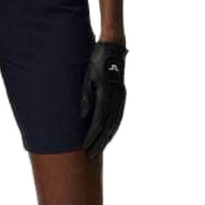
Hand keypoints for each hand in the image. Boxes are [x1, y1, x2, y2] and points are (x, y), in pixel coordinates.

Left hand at [79, 41, 128, 158]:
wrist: (113, 49)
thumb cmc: (95, 61)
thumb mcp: (87, 77)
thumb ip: (85, 97)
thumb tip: (83, 116)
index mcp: (106, 93)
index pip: (98, 121)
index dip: (91, 136)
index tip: (84, 147)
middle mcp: (116, 98)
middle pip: (108, 126)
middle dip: (99, 142)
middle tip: (90, 156)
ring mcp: (121, 97)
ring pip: (115, 124)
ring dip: (106, 138)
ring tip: (97, 150)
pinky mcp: (122, 96)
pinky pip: (118, 117)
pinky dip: (112, 129)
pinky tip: (107, 136)